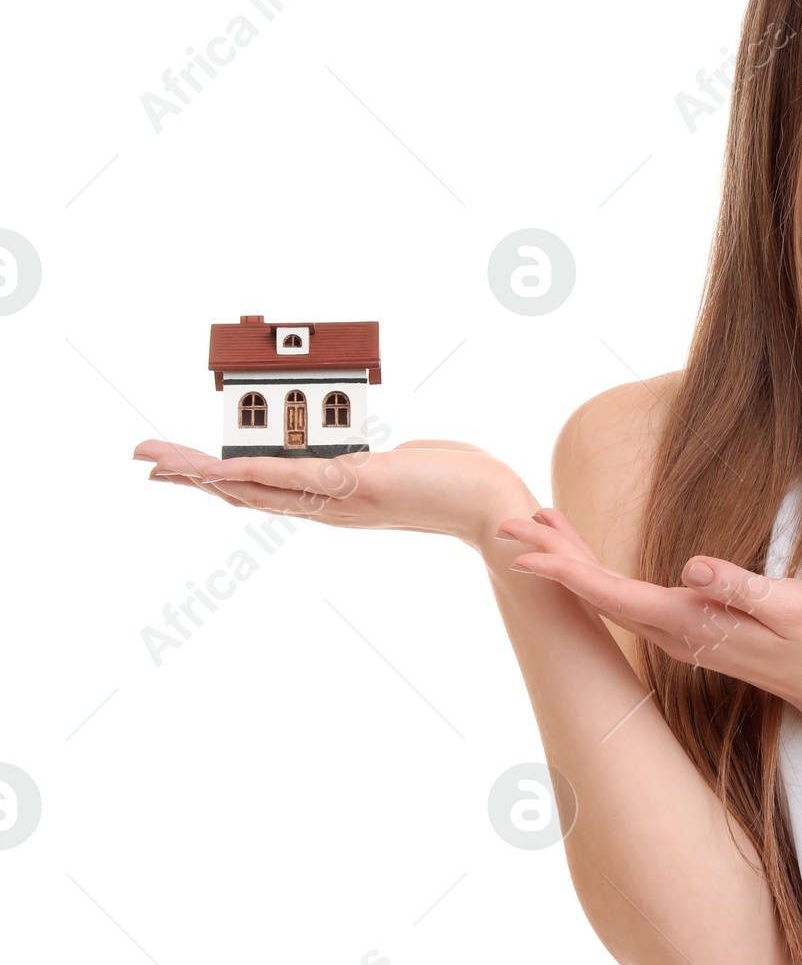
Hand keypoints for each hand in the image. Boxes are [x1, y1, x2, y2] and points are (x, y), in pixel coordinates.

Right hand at [131, 438, 534, 548]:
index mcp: (335, 500)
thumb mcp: (407, 466)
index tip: (181, 468)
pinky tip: (217, 469)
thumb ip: (379, 465)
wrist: (495, 505)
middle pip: (245, 492)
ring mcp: (338, 499)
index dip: (220, 481)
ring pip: (256, 487)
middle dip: (192, 476)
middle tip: (143, 460)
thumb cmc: (460, 481)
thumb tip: (377, 458)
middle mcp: (328, 506)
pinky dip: (251, 473)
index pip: (265, 490)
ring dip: (204, 474)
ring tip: (158, 462)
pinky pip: (292, 479)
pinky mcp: (355, 484)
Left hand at [498, 505, 801, 713]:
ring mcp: (677, 634)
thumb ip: (742, 587)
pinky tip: (591, 563)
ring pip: (608, 595)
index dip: (564, 570)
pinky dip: (598, 574)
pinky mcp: (687, 630)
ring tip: (544, 526)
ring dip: (572, 563)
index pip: (611, 592)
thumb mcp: (792, 605)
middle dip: (552, 558)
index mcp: (688, 620)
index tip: (522, 551)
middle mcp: (672, 631)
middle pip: (596, 593)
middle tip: (510, 525)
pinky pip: (626, 599)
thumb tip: (692, 568)